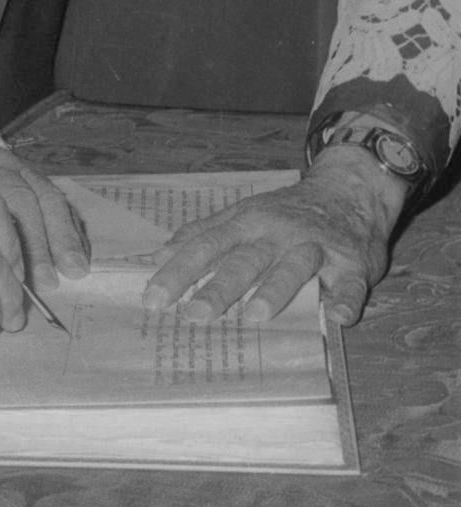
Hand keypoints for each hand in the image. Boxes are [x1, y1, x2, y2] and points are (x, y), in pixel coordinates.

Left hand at [0, 122, 89, 286]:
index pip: (10, 197)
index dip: (20, 236)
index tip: (20, 274)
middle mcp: (12, 164)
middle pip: (37, 200)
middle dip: (46, 243)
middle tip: (49, 280)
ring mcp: (29, 171)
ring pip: (54, 200)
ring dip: (66, 237)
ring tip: (76, 269)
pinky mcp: (40, 181)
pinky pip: (62, 204)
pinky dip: (73, 229)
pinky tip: (80, 254)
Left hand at [142, 147, 405, 325]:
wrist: (350, 189)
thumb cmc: (286, 212)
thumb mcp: (242, 215)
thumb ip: (203, 235)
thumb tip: (159, 256)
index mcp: (247, 224)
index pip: (206, 248)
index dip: (179, 272)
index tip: (153, 299)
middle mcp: (278, 234)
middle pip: (245, 261)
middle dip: (219, 287)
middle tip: (194, 315)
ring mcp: (316, 247)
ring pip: (294, 267)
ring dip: (275, 289)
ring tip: (255, 315)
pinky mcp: (353, 263)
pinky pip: (351, 283)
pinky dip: (345, 299)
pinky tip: (337, 318)